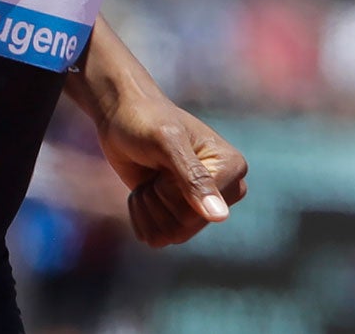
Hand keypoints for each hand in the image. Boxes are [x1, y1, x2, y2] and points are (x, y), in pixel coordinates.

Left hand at [93, 91, 247, 246]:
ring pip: (168, 236)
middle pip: (183, 228)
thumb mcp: (167, 142)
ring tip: (149, 179)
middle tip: (155, 169)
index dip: (169, 191)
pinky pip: (156, 237)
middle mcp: (223, 191)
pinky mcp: (177, 214)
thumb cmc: (146, 120)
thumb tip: (220, 217)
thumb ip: (193, 177)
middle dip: (156, 200)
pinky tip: (143, 189)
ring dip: (146, 207)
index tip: (166, 160)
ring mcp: (199, 205)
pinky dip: (140, 215)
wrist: (121, 116)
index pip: (199, 213)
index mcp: (232, 168)